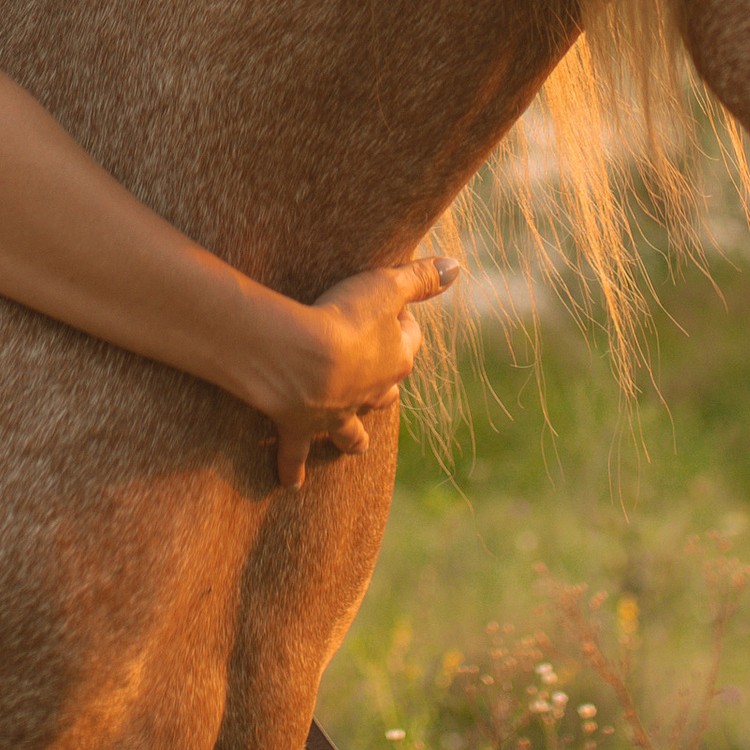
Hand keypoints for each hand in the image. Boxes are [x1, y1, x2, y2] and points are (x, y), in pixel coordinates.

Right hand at [263, 257, 458, 489]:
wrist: (302, 360)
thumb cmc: (346, 318)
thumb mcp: (385, 287)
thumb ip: (420, 278)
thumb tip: (456, 267)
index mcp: (395, 361)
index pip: (409, 340)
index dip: (402, 322)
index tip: (391, 307)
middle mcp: (371, 394)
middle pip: (386, 393)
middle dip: (384, 387)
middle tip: (373, 373)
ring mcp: (337, 415)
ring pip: (353, 432)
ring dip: (353, 437)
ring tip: (354, 445)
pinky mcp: (301, 427)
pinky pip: (297, 454)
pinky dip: (294, 468)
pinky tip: (294, 482)